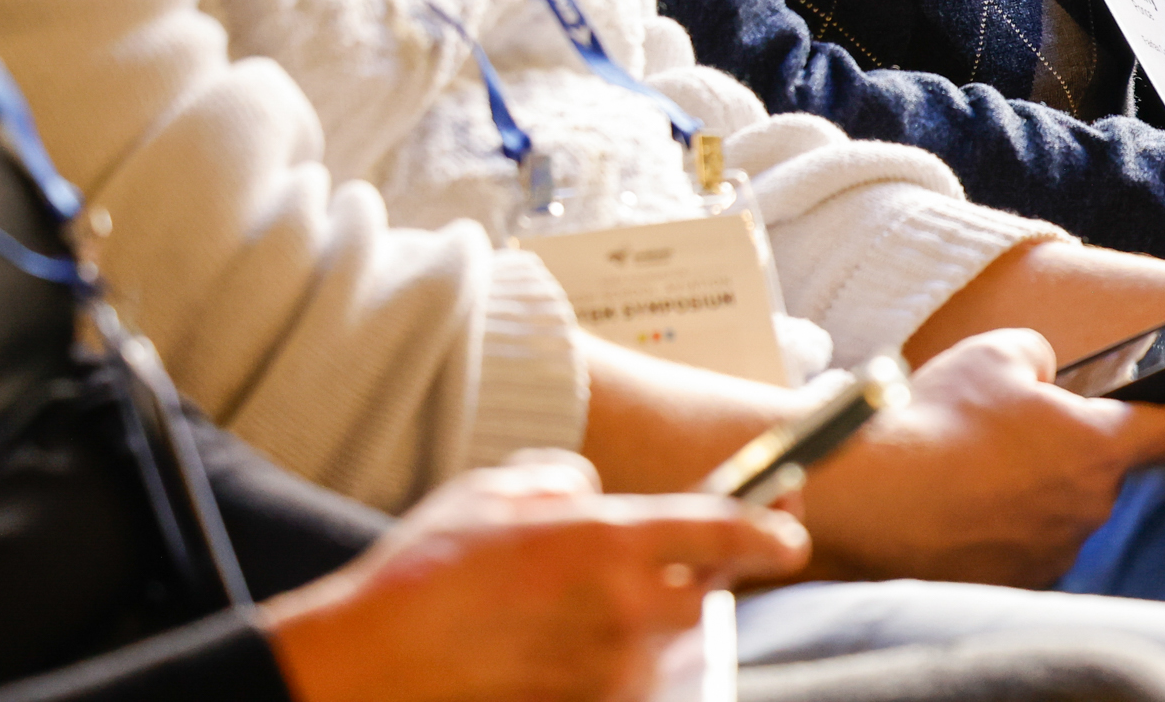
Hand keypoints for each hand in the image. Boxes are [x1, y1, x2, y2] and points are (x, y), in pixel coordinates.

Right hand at [262, 453, 803, 701]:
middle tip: (672, 565)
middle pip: (708, 596)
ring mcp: (609, 675)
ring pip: (665, 646)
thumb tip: (597, 496)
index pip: (726, 530)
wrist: (374, 668)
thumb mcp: (498, 489)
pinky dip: (608, 665)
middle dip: (701, 578)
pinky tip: (557, 648)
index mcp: (608, 541)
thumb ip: (567, 482)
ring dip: (644, 628)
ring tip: (575, 613)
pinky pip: (624, 685)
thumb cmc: (427, 575)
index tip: (790, 529)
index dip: (770, 527)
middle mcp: (624, 612)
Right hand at [795, 330, 1164, 586]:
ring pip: (1060, 511)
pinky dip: (999, 527)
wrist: (868, 507)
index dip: (1162, 409)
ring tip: (972, 468)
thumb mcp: (993, 353)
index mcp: (1097, 447)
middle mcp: (1086, 509)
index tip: (1140, 403)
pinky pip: (1022, 545)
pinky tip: (956, 506)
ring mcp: (1051, 554)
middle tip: (1015, 427)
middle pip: (1103, 471)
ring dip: (1031, 490)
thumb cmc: (936, 425)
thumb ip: (1040, 356)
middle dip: (1069, 448)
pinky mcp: (1013, 584)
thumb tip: (1044, 374)